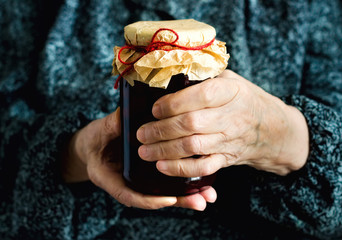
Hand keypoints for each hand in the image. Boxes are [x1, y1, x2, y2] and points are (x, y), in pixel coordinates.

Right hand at [61, 108, 216, 210]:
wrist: (94, 146)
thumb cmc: (96, 141)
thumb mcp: (100, 133)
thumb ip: (112, 126)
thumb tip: (125, 115)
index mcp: (116, 179)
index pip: (132, 196)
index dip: (151, 199)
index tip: (168, 199)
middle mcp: (132, 183)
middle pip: (157, 198)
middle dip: (180, 200)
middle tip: (200, 202)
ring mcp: (143, 179)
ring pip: (166, 193)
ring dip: (188, 195)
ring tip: (208, 196)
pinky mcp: (152, 171)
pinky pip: (169, 180)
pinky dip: (186, 181)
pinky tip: (205, 184)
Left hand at [136, 70, 308, 176]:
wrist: (272, 129)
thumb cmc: (244, 100)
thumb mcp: (231, 80)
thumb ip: (205, 77)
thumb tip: (169, 74)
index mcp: (231, 92)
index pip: (202, 95)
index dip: (175, 103)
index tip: (155, 108)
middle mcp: (231, 116)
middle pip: (191, 124)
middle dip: (161, 130)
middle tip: (141, 133)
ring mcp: (229, 139)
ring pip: (193, 147)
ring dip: (164, 150)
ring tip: (144, 150)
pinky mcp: (226, 158)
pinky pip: (202, 167)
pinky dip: (181, 169)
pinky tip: (162, 166)